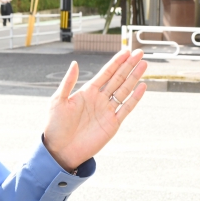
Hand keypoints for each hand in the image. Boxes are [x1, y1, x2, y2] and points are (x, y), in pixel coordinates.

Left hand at [42, 49, 147, 171]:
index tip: (126, 51)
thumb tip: (74, 63)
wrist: (60, 150)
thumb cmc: (55, 125)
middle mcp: (99, 99)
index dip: (116, 62)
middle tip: (139, 53)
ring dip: (134, 77)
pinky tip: (142, 86)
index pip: (105, 73)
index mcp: (87, 92)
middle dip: (129, 65)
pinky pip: (126, 108)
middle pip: (118, 78)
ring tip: (144, 64)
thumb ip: (68, 82)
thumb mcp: (58, 101)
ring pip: (124, 90)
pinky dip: (135, 98)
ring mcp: (107, 111)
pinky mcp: (113, 124)